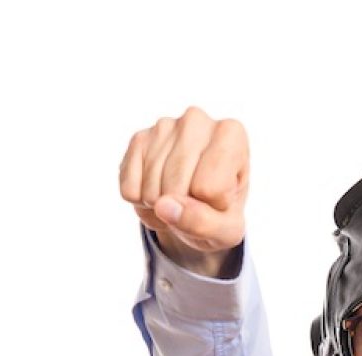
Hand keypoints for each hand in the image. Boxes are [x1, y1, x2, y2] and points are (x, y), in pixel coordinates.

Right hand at [120, 106, 247, 277]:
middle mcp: (196, 120)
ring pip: (152, 190)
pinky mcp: (138, 140)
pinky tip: (158, 190)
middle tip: (194, 201)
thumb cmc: (220, 211)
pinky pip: (130, 189)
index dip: (213, 205)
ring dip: (160, 209)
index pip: (211, 188)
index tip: (219, 197)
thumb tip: (163, 206)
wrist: (196, 203)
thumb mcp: (226, 229)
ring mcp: (163, 126)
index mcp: (231, 133)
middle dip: (182, 208)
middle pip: (177, 186)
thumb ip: (204, 223)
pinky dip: (141, 202)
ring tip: (177, 198)